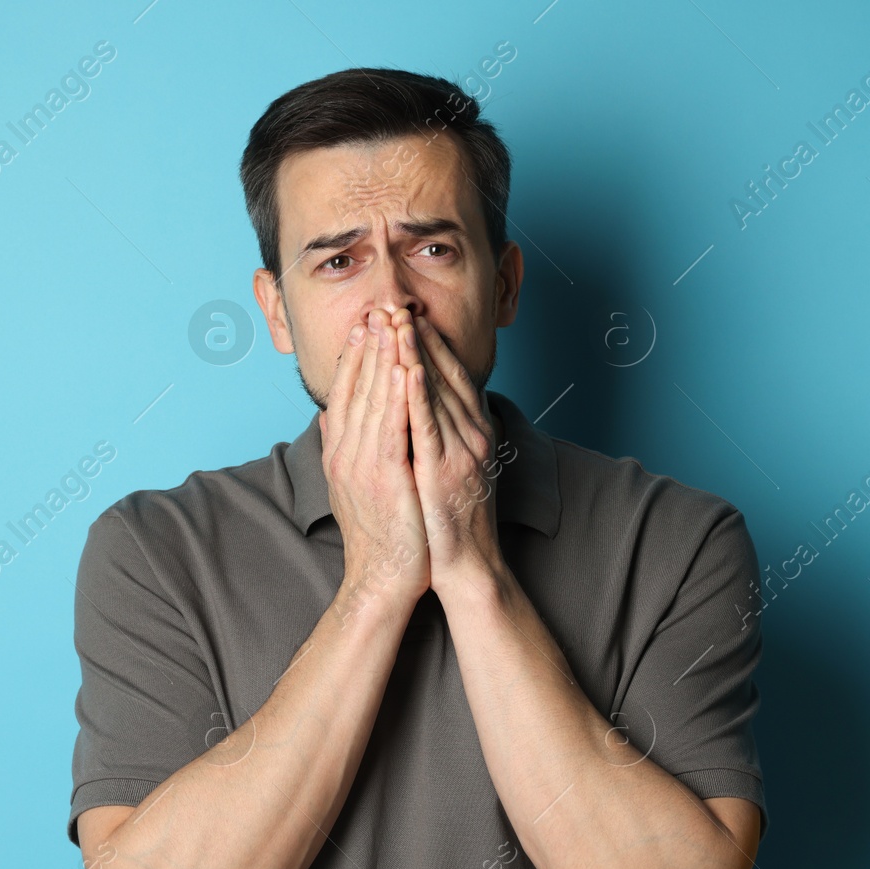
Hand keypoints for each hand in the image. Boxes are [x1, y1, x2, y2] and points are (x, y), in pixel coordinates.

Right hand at [320, 309, 430, 625]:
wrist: (382, 581)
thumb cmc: (380, 536)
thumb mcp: (353, 487)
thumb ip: (343, 451)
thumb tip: (331, 422)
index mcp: (341, 453)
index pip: (346, 394)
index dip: (356, 356)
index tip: (365, 323)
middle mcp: (346, 454)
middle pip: (357, 388)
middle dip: (369, 345)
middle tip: (377, 306)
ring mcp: (364, 465)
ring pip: (374, 399)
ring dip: (384, 357)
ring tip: (392, 322)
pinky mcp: (386, 478)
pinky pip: (393, 427)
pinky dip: (398, 395)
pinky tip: (406, 367)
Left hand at [393, 309, 504, 595]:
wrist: (466, 566)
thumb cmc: (449, 521)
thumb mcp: (445, 468)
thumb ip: (434, 436)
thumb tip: (416, 410)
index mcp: (471, 432)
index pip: (449, 376)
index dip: (429, 343)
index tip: (407, 314)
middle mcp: (472, 434)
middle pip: (444, 375)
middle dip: (419, 338)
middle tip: (397, 303)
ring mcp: (462, 451)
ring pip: (436, 391)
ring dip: (416, 354)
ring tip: (397, 320)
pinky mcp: (446, 470)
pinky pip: (431, 424)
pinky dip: (420, 394)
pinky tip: (409, 368)